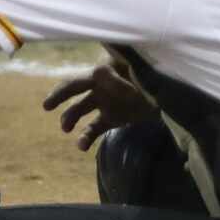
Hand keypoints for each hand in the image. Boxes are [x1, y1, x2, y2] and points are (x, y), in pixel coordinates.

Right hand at [41, 59, 157, 150]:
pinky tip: (81, 146)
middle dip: (59, 96)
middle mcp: (100, 86)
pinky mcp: (112, 119)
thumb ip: (119, 72)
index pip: (82, 78)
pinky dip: (86, 137)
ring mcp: (105, 103)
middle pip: (74, 89)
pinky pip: (94, 128)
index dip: (67, 89)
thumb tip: (99, 72)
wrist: (173, 99)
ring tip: (66, 129)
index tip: (61, 101)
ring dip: (70, 118)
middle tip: (47, 106)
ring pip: (81, 110)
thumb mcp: (137, 72)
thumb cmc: (153, 80)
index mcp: (104, 72)